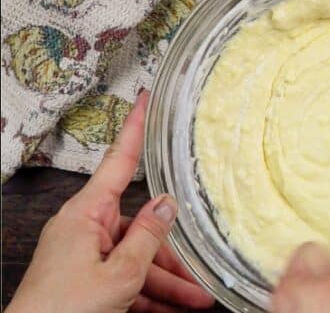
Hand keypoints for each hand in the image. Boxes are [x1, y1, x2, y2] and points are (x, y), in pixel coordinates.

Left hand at [7, 91, 213, 312]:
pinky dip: (150, 294)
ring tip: (197, 300)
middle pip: (141, 228)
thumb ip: (147, 237)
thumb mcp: (120, 273)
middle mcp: (86, 230)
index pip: (119, 162)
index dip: (135, 129)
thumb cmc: (64, 310)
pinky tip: (175, 307)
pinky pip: (127, 279)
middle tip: (201, 274)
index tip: (145, 100)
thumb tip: (167, 205)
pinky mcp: (88, 281)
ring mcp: (86, 257)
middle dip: (173, 255)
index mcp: (86, 215)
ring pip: (138, 259)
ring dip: (168, 281)